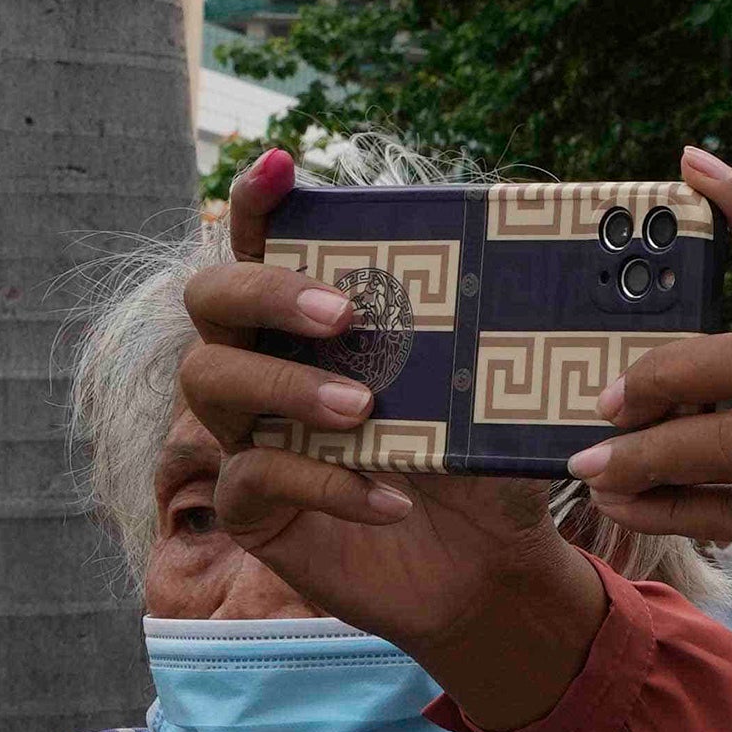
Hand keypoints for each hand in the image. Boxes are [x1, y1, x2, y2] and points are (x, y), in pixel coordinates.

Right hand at [179, 152, 608, 686]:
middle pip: (209, 300)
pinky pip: (255, 478)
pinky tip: (390, 498)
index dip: (259, 200)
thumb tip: (521, 264)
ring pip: (212, 384)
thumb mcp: (494, 394)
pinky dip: (325, 484)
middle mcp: (265, 365)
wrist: (492, 568)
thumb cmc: (485, 463)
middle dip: (266, 293)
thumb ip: (485, 336)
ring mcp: (249, 434)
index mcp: (315, 321)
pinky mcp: (254, 508)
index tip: (284, 163)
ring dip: (288, 387)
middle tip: (345, 315)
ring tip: (364, 411)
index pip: (265, 242)